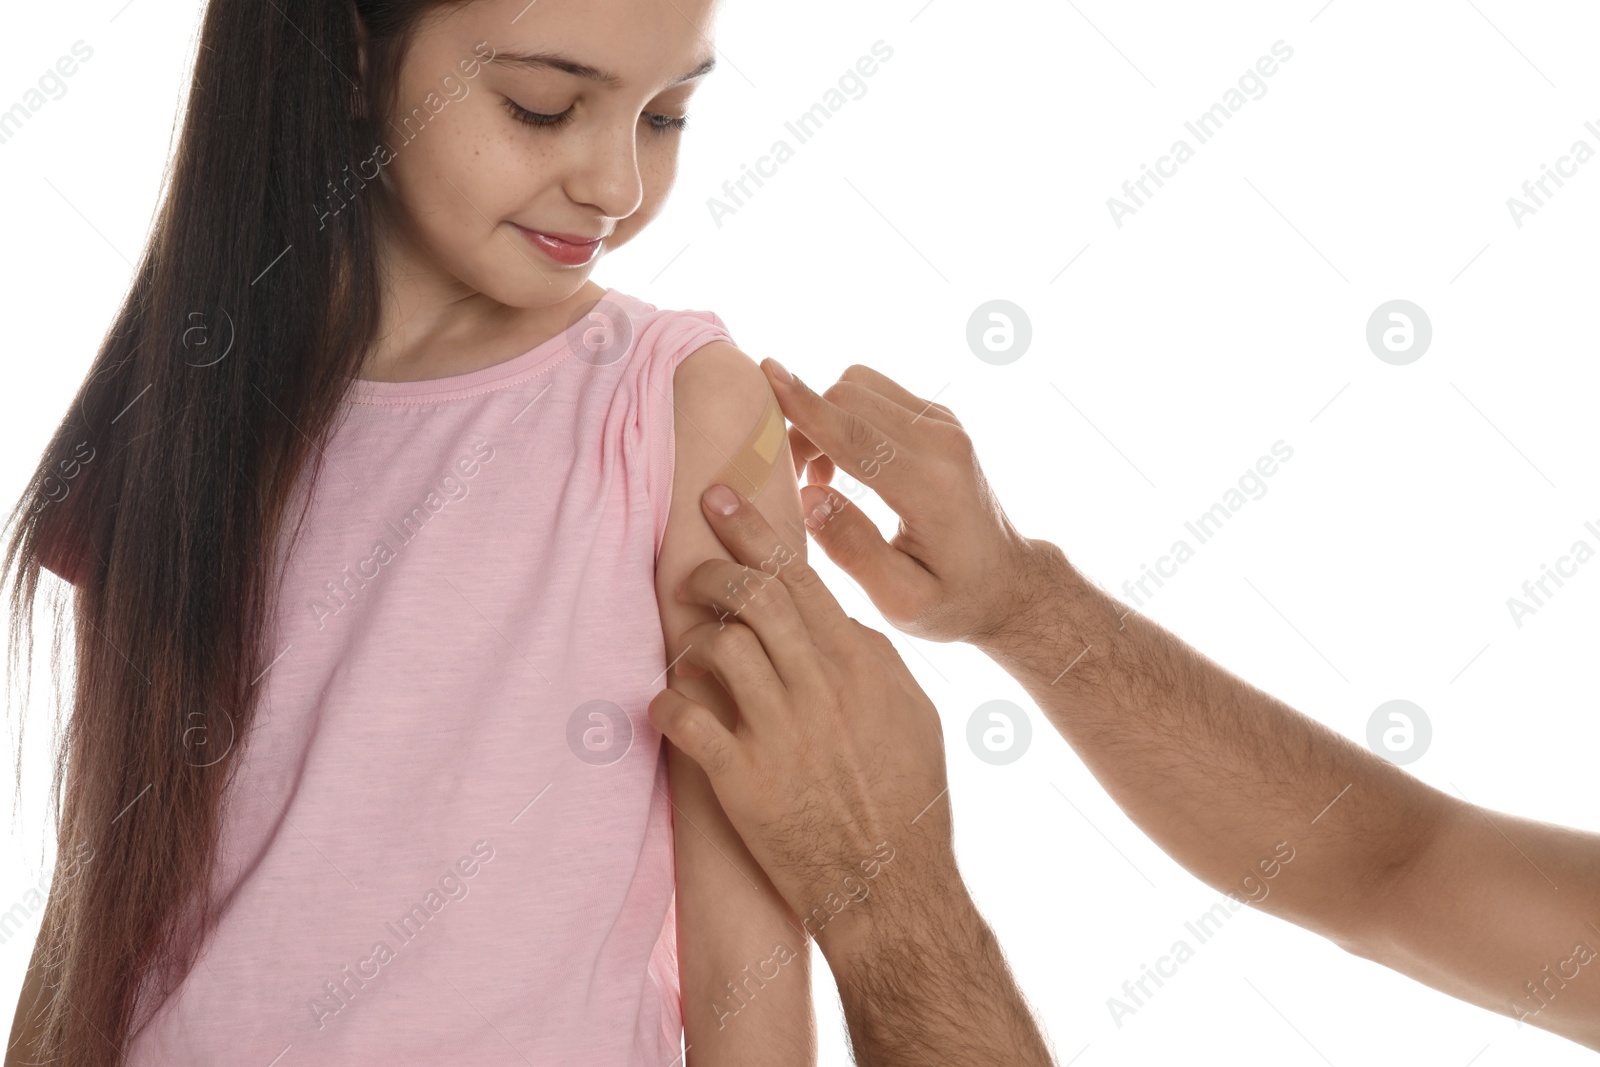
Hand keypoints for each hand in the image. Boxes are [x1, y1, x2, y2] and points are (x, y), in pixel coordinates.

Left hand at [648, 483, 959, 952]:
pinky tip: (668, 708)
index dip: (755, 533)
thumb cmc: (908, 802)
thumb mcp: (914, 714)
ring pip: (719, 646)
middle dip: (713, 566)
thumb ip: (874, 661)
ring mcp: (782, 732)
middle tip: (690, 565)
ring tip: (687, 647)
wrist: (893, 888)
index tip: (723, 500)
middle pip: (756, 596)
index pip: (802, 578)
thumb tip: (840, 623)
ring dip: (692, 637)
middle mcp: (821, 687)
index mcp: (863, 664)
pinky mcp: (744, 779)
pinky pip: (687, 718)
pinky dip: (667, 703)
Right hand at [759, 360, 1052, 646]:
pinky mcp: (937, 418)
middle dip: (804, 426)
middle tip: (792, 480)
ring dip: (824, 419)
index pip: (855, 434)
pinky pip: (873, 394)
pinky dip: (844, 418)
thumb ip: (853, 551)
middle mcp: (942, 441)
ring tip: (821, 477)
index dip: (805, 406)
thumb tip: (808, 496)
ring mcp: (943, 423)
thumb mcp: (901, 601)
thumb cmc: (952, 601)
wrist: (1007, 582)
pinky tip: (845, 466)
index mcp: (931, 486)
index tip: (766, 372)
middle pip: (848, 399)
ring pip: (859, 387)